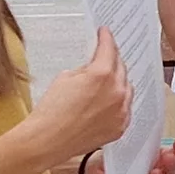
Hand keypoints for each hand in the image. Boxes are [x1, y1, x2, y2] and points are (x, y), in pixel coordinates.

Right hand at [23, 30, 132, 166]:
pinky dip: (119, 101)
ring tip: (108, 79)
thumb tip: (94, 66)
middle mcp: (117, 92)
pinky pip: (126, 108)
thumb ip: (86, 69)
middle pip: (121, 67)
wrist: (47, 140)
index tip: (105, 33)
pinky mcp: (120, 126)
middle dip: (113, 58)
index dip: (106, 38)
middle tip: (106, 54)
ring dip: (119, 80)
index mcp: (102, 74)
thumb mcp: (66, 77)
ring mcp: (121, 111)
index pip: (109, 49)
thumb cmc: (52, 111)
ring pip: (127, 87)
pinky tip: (109, 100)